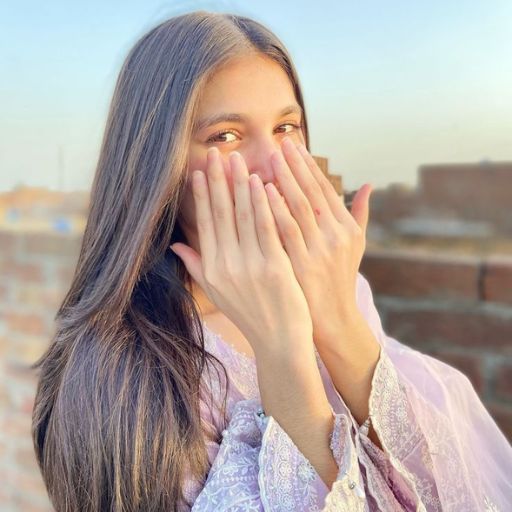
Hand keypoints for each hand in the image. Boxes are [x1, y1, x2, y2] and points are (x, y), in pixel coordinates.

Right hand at [170, 146, 313, 357]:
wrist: (279, 341)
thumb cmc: (250, 314)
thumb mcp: (218, 293)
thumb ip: (198, 267)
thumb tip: (177, 246)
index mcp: (212, 269)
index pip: (205, 224)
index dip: (201, 196)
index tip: (198, 172)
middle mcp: (227, 265)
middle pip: (221, 214)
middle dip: (217, 181)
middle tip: (215, 153)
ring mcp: (250, 266)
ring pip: (243, 216)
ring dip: (240, 184)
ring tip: (237, 159)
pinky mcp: (274, 267)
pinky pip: (267, 228)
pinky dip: (264, 204)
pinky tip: (261, 183)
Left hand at [263, 136, 372, 349]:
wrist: (331, 318)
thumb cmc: (339, 278)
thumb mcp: (356, 246)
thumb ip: (359, 214)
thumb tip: (368, 185)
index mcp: (347, 228)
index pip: (325, 188)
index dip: (309, 165)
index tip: (293, 145)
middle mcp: (337, 235)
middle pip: (312, 192)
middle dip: (294, 165)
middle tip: (277, 142)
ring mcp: (320, 250)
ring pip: (300, 207)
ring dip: (283, 180)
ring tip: (268, 158)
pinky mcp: (303, 265)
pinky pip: (287, 231)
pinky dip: (276, 209)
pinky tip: (263, 191)